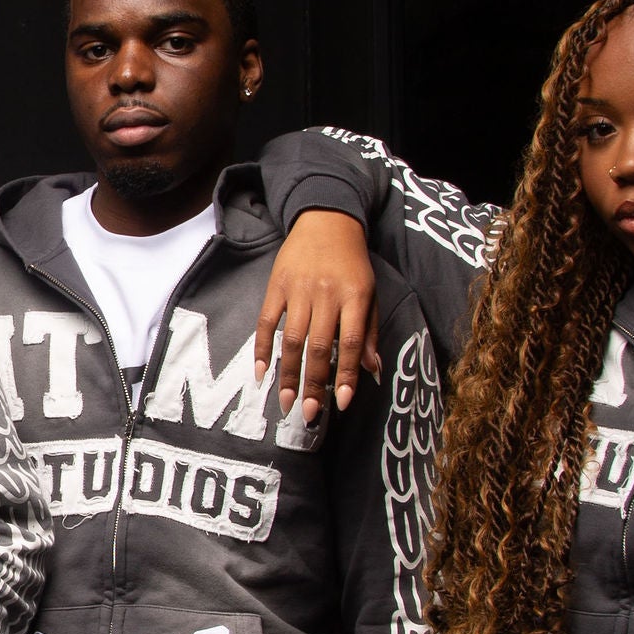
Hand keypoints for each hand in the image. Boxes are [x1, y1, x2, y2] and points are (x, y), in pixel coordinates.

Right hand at [254, 212, 380, 417]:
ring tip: (285, 402)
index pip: (352, 342)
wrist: (327, 219)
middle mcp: (326, 294)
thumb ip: (371, 331)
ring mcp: (299, 289)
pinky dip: (262, 349)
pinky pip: (266, 322)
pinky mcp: (276, 285)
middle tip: (308, 413)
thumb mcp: (372, 292)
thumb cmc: (353, 262)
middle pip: (319, 346)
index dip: (346, 375)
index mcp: (355, 296)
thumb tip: (372, 371)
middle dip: (313, 383)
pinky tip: (261, 373)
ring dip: (288, 374)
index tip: (340, 403)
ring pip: (291, 339)